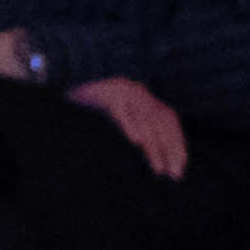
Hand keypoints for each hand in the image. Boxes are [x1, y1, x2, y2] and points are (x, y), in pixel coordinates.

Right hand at [70, 75, 186, 178]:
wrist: (68, 76)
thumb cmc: (91, 101)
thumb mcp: (118, 111)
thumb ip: (133, 124)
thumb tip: (147, 150)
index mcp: (143, 96)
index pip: (168, 121)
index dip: (177, 143)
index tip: (181, 166)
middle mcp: (137, 92)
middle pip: (160, 123)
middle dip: (170, 150)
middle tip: (173, 174)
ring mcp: (123, 91)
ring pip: (144, 120)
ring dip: (153, 147)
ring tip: (159, 168)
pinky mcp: (106, 93)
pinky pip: (120, 110)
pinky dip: (130, 125)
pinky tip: (137, 142)